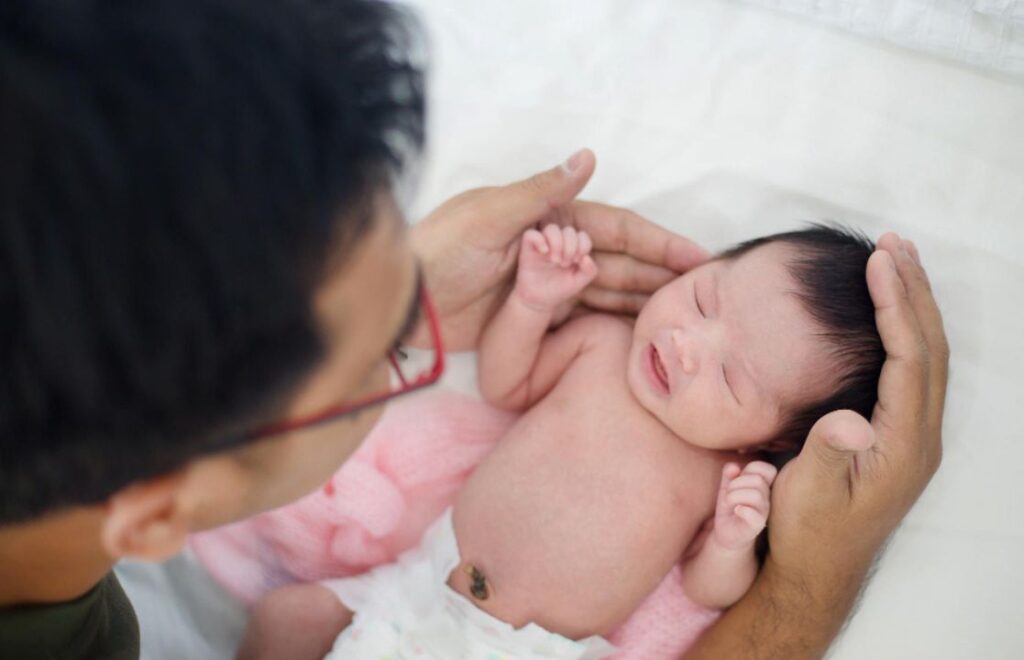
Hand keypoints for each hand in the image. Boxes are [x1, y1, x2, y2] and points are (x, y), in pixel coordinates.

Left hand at [409, 149, 708, 349]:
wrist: (406, 298)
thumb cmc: (442, 248)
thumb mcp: (489, 215)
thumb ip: (541, 194)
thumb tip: (587, 157)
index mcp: (550, 218)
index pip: (616, 229)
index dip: (657, 241)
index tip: (697, 256)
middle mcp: (555, 250)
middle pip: (620, 262)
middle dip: (661, 274)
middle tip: (703, 293)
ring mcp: (548, 285)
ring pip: (607, 291)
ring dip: (643, 299)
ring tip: (682, 315)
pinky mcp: (536, 317)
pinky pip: (583, 319)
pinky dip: (612, 323)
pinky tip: (640, 333)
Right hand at [515, 226, 598, 311]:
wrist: (539, 301)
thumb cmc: (559, 289)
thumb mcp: (579, 283)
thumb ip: (590, 271)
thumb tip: (586, 257)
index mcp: (572, 248)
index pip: (582, 236)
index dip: (583, 245)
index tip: (577, 261)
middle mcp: (558, 243)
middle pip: (568, 231)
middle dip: (570, 247)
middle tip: (564, 264)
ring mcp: (543, 244)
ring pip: (552, 228)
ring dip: (557, 243)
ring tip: (555, 260)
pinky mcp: (528, 248)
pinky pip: (531, 234)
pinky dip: (539, 240)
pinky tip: (544, 252)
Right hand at [682, 235, 948, 658]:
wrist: (815, 571)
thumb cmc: (808, 533)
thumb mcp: (809, 495)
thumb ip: (827, 454)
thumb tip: (848, 421)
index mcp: (903, 445)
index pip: (910, 360)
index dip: (897, 306)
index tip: (879, 261)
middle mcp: (919, 436)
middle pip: (930, 350)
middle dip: (913, 292)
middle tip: (893, 244)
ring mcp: (912, 437)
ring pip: (927, 358)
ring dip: (913, 307)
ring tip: (895, 263)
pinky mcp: (898, 437)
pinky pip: (912, 371)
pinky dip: (903, 332)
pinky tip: (888, 314)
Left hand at [712, 461, 776, 550]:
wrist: (726, 531)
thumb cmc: (730, 505)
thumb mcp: (726, 485)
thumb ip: (729, 473)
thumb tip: (734, 467)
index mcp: (762, 486)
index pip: (768, 469)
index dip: (752, 468)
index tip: (739, 476)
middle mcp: (766, 498)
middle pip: (758, 480)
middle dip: (736, 483)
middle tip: (728, 493)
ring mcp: (763, 512)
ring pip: (756, 495)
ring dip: (735, 496)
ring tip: (729, 502)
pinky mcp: (757, 525)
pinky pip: (754, 514)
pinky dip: (742, 510)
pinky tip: (736, 511)